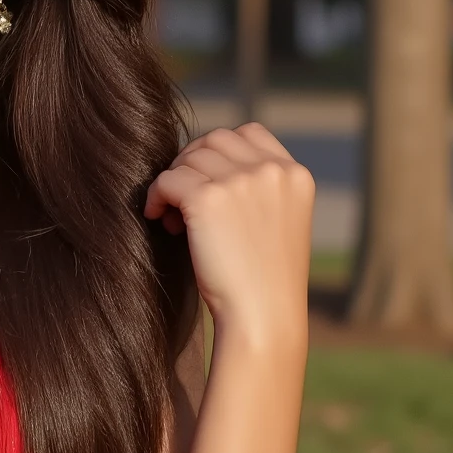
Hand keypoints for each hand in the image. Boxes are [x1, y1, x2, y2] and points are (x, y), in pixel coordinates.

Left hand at [144, 122, 313, 346]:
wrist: (263, 318)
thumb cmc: (265, 284)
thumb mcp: (277, 225)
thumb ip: (258, 191)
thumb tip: (204, 168)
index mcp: (296, 175)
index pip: (249, 133)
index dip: (220, 152)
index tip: (206, 182)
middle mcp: (272, 171)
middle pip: (215, 140)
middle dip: (193, 165)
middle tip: (183, 202)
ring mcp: (241, 180)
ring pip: (189, 158)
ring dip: (175, 183)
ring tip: (175, 219)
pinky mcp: (209, 198)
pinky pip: (167, 179)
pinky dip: (156, 196)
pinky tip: (158, 218)